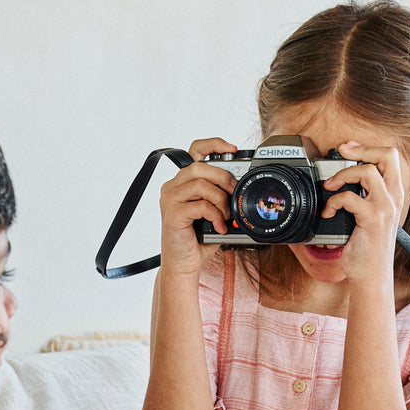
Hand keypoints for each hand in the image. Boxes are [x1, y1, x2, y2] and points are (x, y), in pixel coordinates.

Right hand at [158, 137, 238, 278]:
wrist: (183, 264)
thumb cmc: (198, 240)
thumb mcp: (212, 212)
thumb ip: (220, 195)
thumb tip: (240, 185)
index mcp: (181, 182)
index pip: (195, 150)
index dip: (215, 144)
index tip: (233, 149)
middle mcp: (172, 186)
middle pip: (201, 166)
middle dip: (224, 178)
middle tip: (234, 194)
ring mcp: (170, 199)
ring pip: (201, 184)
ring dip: (220, 199)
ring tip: (226, 215)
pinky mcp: (173, 213)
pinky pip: (200, 205)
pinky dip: (215, 215)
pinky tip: (220, 227)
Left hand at [319, 141, 406, 284]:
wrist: (371, 275)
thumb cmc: (367, 249)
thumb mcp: (369, 218)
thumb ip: (363, 198)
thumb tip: (340, 180)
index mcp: (394, 194)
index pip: (391, 157)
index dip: (369, 147)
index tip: (349, 148)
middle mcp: (394, 197)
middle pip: (387, 155)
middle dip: (362, 149)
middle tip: (341, 153)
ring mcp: (385, 207)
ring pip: (367, 172)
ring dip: (343, 174)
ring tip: (329, 186)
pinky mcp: (372, 219)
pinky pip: (350, 197)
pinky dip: (334, 201)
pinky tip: (328, 212)